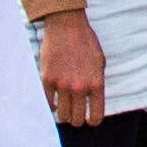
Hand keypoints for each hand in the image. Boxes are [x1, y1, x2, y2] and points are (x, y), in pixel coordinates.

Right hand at [36, 10, 104, 127]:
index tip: (90, 120)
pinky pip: (47, 103)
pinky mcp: (47, 80)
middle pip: (76, 119)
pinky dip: (51, 105)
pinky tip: (54, 101)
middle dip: (77, 119)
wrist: (67, 26)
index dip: (93, 121)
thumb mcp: (100, 62)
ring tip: (65, 108)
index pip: (95, 116)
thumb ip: (96, 82)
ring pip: (62, 115)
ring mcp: (62, 85)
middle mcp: (79, 87)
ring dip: (64, 114)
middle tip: (76, 115)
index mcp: (96, 83)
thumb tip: (93, 101)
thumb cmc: (86, 42)